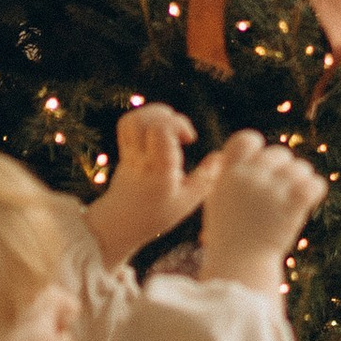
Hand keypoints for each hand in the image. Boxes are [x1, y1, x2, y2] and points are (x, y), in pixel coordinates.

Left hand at [84, 103, 199, 265]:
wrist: (119, 225)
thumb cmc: (156, 215)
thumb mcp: (187, 201)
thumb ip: (207, 178)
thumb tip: (222, 156)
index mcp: (159, 170)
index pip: (161, 130)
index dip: (178, 124)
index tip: (190, 139)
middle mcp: (141, 158)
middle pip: (144, 121)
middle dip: (167, 115)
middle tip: (180, 132)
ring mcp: (129, 154)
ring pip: (133, 120)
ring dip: (154, 114)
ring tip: (170, 125)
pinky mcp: (123, 152)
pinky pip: (127, 126)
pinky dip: (144, 119)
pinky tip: (158, 130)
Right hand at [195, 131, 327, 294]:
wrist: (239, 265)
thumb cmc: (229, 236)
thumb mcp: (219, 200)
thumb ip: (230, 174)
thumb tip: (244, 152)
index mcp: (230, 172)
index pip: (247, 139)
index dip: (257, 149)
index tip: (259, 167)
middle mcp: (251, 175)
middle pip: (280, 153)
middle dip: (283, 170)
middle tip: (280, 193)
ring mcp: (273, 188)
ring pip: (301, 168)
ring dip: (300, 181)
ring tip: (292, 201)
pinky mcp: (293, 202)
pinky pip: (316, 184)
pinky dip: (315, 191)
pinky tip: (308, 202)